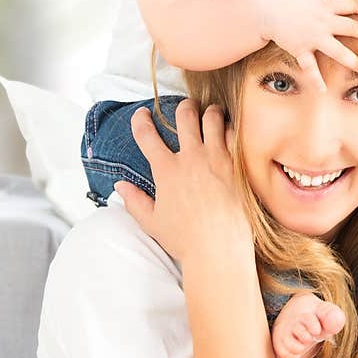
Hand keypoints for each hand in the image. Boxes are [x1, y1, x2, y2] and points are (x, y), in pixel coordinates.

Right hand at [113, 100, 251, 266]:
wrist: (219, 249)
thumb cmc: (185, 240)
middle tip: (185, 108)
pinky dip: (230, 128)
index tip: (141, 114)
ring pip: (212, 118)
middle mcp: (191, 158)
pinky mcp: (237, 165)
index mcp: (166, 170)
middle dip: (183, 107)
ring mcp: (216, 159)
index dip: (141, 120)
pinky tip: (229, 131)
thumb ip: (134, 201)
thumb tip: (120, 186)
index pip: (147, 135)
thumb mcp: (151, 222)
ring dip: (209, 112)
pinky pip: (234, 134)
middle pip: (184, 116)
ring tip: (210, 113)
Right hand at [260, 0, 357, 92]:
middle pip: (352, 28)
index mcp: (326, 4)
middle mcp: (323, 21)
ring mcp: (312, 37)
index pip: (353, 5)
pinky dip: (315, 79)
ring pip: (336, 50)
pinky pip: (310, 66)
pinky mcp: (300, 49)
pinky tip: (323, 91)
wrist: (261, 9)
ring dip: (350, 59)